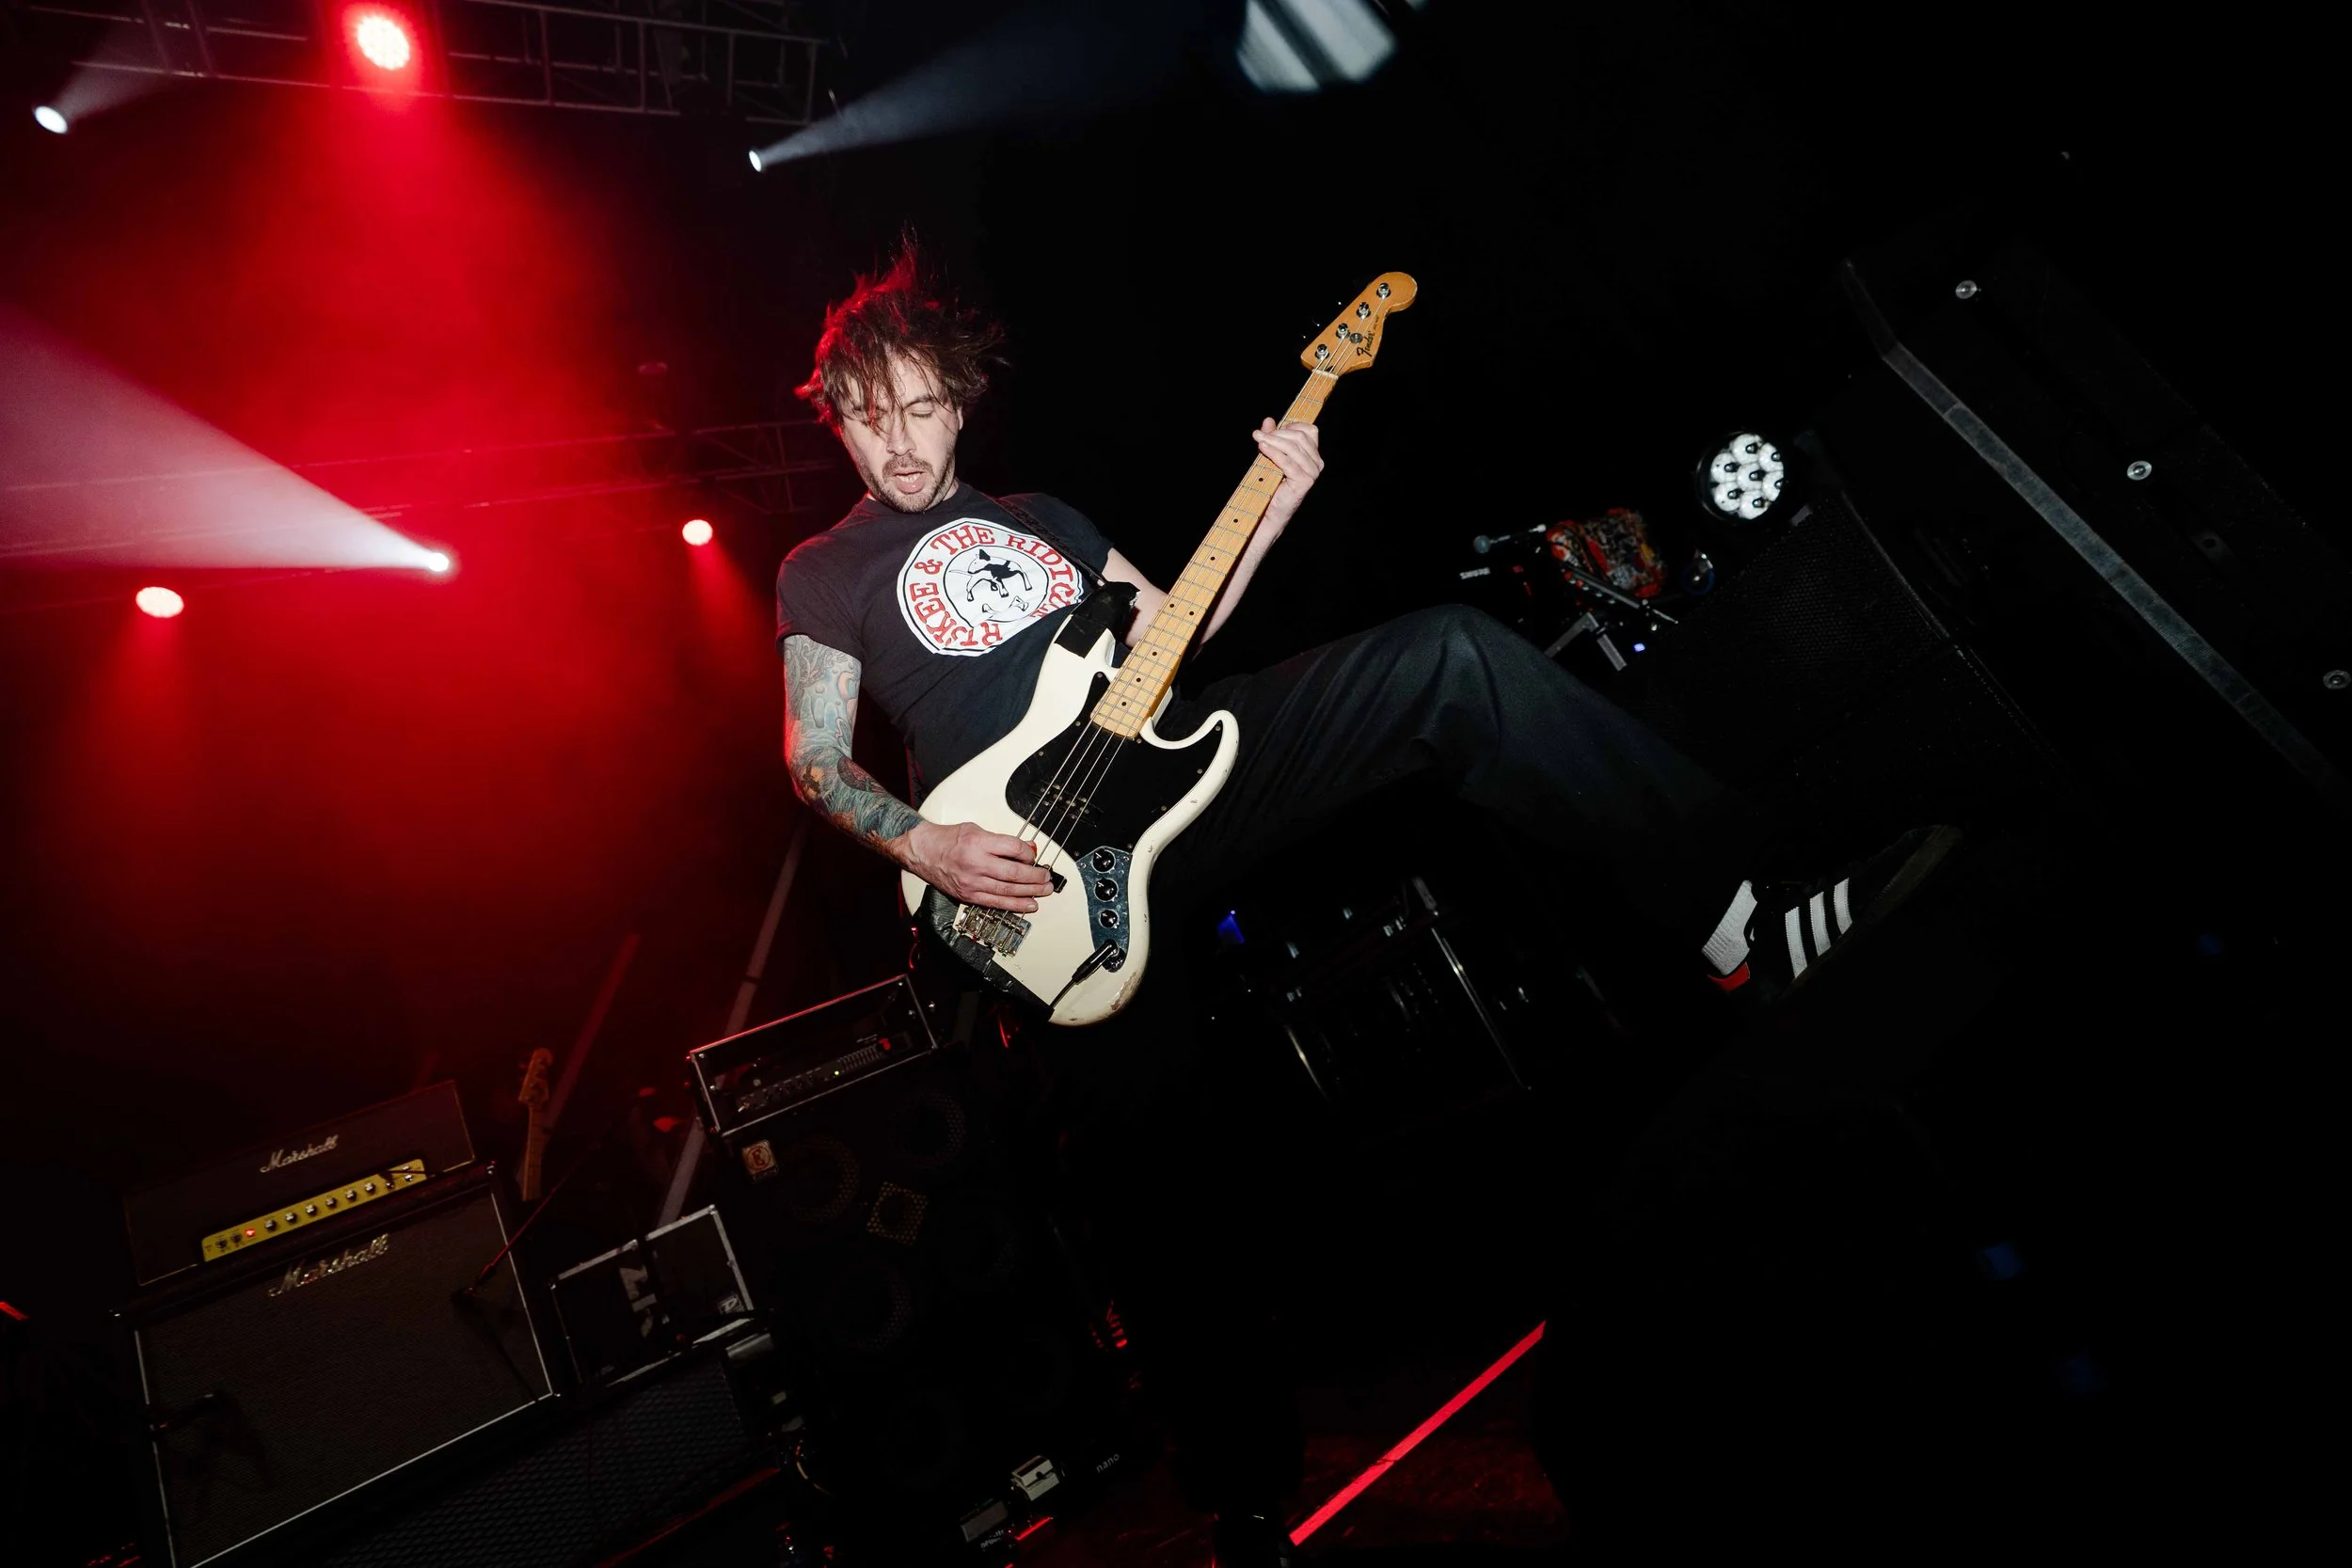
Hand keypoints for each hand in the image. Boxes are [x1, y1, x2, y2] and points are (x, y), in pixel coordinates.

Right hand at [897, 820, 1053, 911]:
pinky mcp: (968, 896)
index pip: (1013, 849)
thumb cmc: (947, 840)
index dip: (1029, 854)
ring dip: (1030, 892)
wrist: (922, 852)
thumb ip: (1002, 841)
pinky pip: (995, 903)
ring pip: (1007, 891)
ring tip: (1044, 891)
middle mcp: (975, 864)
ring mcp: (972, 882)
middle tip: (1047, 877)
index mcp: (978, 843)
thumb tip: (1027, 848)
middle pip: (1014, 873)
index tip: (1034, 856)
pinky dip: (1014, 905)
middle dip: (1035, 877)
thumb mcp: (976, 830)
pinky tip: (1028, 905)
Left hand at [1252, 417, 1321, 530]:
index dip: (1292, 426)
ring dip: (1273, 441)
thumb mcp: (1272, 454)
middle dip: (1277, 433)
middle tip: (1259, 434)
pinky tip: (1262, 448)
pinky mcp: (1304, 481)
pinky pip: (1287, 462)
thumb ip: (1272, 437)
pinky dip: (1273, 453)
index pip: (1310, 431)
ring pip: (1293, 448)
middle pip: (1300, 437)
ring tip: (1258, 439)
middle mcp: (1317, 463)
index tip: (1273, 430)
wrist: (1272, 509)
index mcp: (1313, 455)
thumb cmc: (1273, 482)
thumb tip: (1268, 420)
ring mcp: (1312, 472)